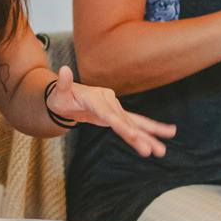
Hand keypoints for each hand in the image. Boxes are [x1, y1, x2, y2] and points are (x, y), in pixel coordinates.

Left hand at [44, 66, 174, 157]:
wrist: (67, 96)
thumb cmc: (61, 97)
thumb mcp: (58, 92)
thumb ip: (62, 83)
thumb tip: (63, 69)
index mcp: (95, 98)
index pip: (109, 114)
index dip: (120, 124)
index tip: (132, 135)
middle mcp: (109, 101)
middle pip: (126, 121)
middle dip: (140, 136)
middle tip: (155, 150)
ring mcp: (115, 108)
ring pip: (134, 124)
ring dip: (149, 138)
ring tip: (162, 151)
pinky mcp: (117, 115)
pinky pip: (134, 124)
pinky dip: (148, 132)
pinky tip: (162, 138)